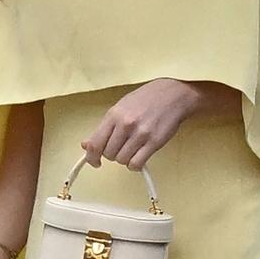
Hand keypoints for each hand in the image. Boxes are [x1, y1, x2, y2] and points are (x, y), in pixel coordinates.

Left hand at [82, 79, 239, 170]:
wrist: (173, 94)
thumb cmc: (147, 99)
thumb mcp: (121, 107)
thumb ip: (104, 127)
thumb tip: (85, 145)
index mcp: (114, 114)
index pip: (95, 143)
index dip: (92, 157)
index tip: (95, 162)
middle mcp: (126, 124)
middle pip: (109, 154)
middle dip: (113, 154)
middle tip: (122, 147)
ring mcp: (140, 134)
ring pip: (122, 160)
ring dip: (126, 159)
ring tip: (133, 148)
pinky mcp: (154, 142)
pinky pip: (137, 164)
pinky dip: (135, 164)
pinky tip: (140, 156)